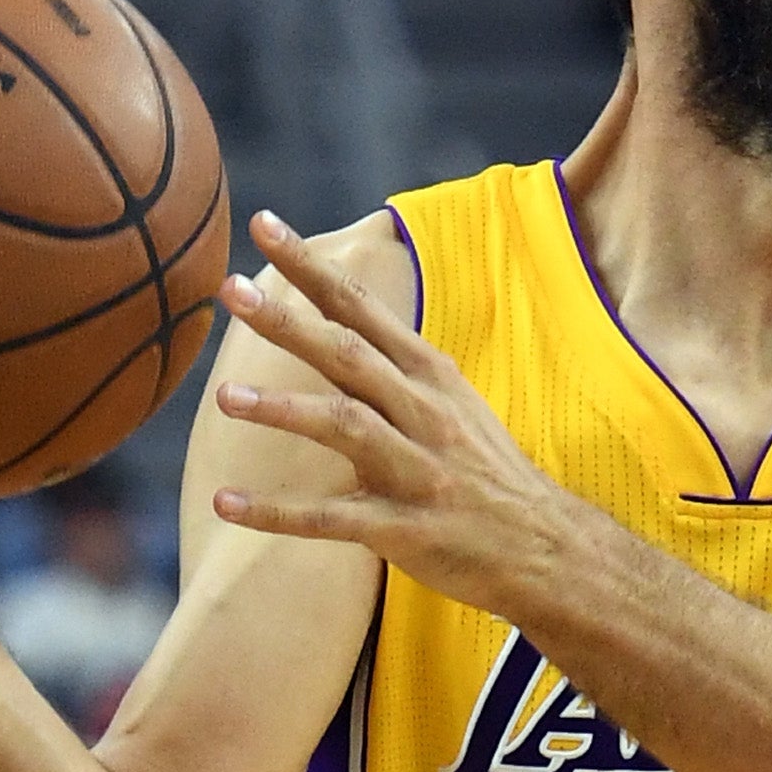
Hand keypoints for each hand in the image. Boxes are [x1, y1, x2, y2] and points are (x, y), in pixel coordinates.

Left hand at [210, 210, 582, 615]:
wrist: (546, 547)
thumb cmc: (486, 473)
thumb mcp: (453, 404)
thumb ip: (396, 368)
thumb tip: (342, 322)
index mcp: (428, 375)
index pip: (361, 306)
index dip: (310, 267)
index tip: (264, 225)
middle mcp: (422, 413)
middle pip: (348, 354)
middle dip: (289, 320)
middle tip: (233, 291)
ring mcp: (416, 470)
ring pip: (345, 426)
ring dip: (283, 410)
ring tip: (226, 398)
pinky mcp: (405, 529)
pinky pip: (332, 519)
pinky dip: (277, 513)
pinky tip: (228, 504)